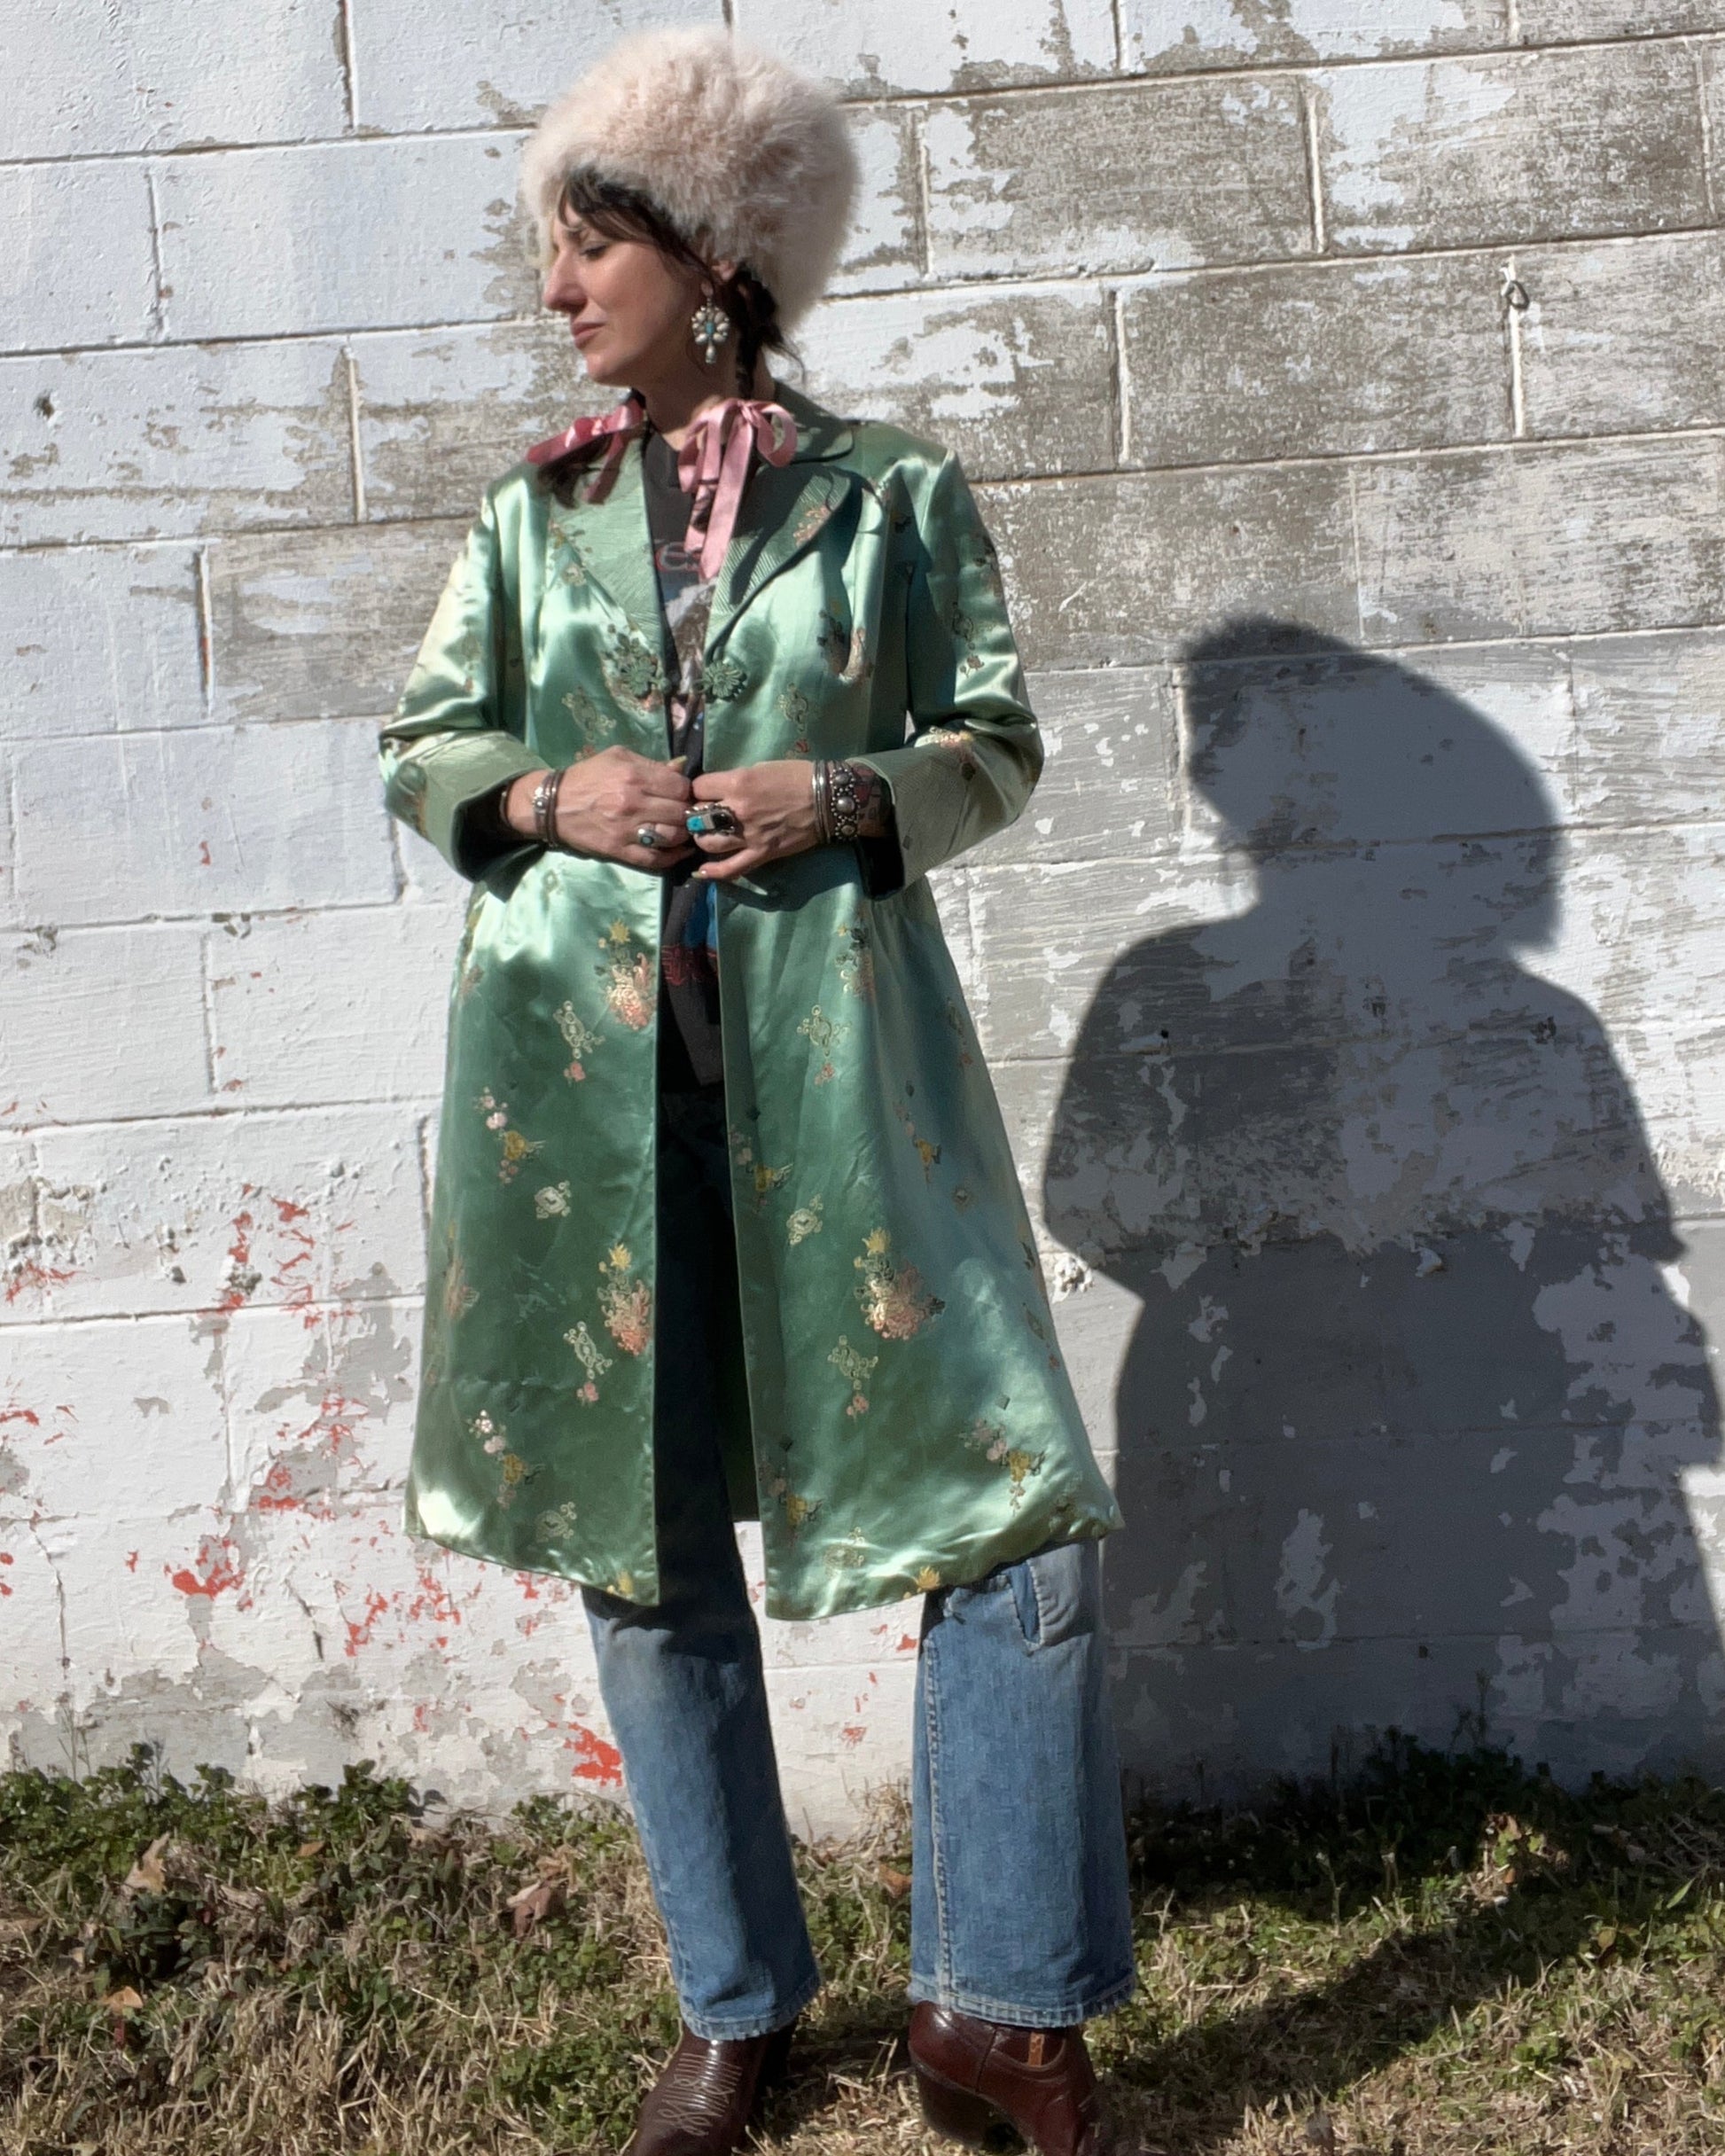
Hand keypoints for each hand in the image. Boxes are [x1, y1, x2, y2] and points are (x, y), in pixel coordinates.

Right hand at [507, 749, 693, 870]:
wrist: (554, 805)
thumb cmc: (588, 776)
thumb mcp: (618, 757)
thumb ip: (651, 763)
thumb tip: (681, 767)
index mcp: (634, 776)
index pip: (680, 786)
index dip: (686, 790)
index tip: (682, 793)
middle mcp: (633, 803)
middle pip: (680, 812)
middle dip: (686, 812)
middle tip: (684, 813)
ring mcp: (627, 830)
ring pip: (673, 836)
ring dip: (683, 834)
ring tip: (681, 830)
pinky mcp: (620, 851)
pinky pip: (656, 859)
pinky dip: (673, 857)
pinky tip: (679, 851)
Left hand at [685, 760, 821, 883]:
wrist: (827, 799)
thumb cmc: (796, 776)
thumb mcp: (761, 768)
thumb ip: (737, 779)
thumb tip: (719, 789)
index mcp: (738, 782)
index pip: (699, 787)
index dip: (699, 790)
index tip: (705, 793)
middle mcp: (738, 810)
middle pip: (698, 817)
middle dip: (697, 816)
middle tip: (703, 816)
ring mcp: (749, 835)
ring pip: (709, 843)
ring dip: (703, 839)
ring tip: (707, 835)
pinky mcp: (761, 853)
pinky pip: (732, 868)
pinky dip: (714, 872)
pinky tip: (703, 871)